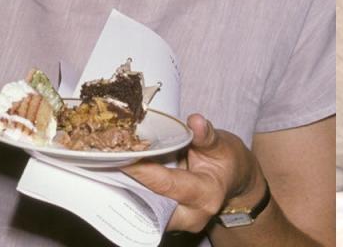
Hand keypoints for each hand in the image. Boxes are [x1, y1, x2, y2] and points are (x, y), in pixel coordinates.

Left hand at [122, 113, 263, 233]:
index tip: (122, 156)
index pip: (167, 184)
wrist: (234, 180)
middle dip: (129, 186)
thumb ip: (206, 135)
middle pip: (151, 205)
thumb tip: (195, 120)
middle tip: (108, 163)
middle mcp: (192, 216)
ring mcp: (180, 222)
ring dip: (127, 190)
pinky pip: (146, 209)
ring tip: (109, 167)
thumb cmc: (227, 161)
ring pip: (145, 210)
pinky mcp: (169, 220)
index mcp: (207, 195)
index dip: (143, 170)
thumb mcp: (221, 144)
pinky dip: (133, 192)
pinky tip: (119, 175)